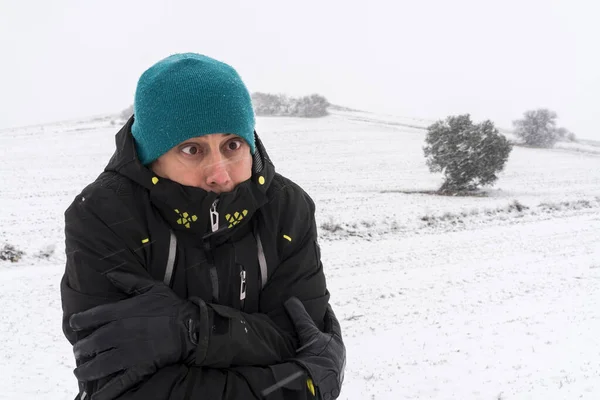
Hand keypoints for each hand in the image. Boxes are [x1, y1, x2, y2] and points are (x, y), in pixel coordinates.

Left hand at [69, 271, 206, 399]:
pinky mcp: (138, 368)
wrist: (190, 327)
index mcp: (120, 313)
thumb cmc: (172, 306)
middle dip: (81, 349)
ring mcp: (127, 353)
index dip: (79, 321)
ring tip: (80, 373)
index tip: (74, 325)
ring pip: (98, 365)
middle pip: (91, 344)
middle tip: (78, 353)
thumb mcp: (151, 287)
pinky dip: (105, 392)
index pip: (90, 317)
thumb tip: (110, 274)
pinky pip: (118, 383)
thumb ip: (129, 281)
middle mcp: (119, 333)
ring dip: (85, 371)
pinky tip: (95, 398)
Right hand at [284, 297, 345, 399]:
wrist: (315, 388)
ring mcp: (332, 369)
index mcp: (338, 344)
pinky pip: (318, 364)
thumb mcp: (309, 335)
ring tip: (305, 341)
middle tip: (312, 321)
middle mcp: (338, 356)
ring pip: (324, 352)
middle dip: (321, 330)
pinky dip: (312, 358)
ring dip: (316, 346)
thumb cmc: (316, 360)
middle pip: (329, 338)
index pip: (333, 323)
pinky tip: (303, 359)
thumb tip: (291, 299)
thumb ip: (300, 317)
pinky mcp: (324, 379)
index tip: (324, 305)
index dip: (328, 313)